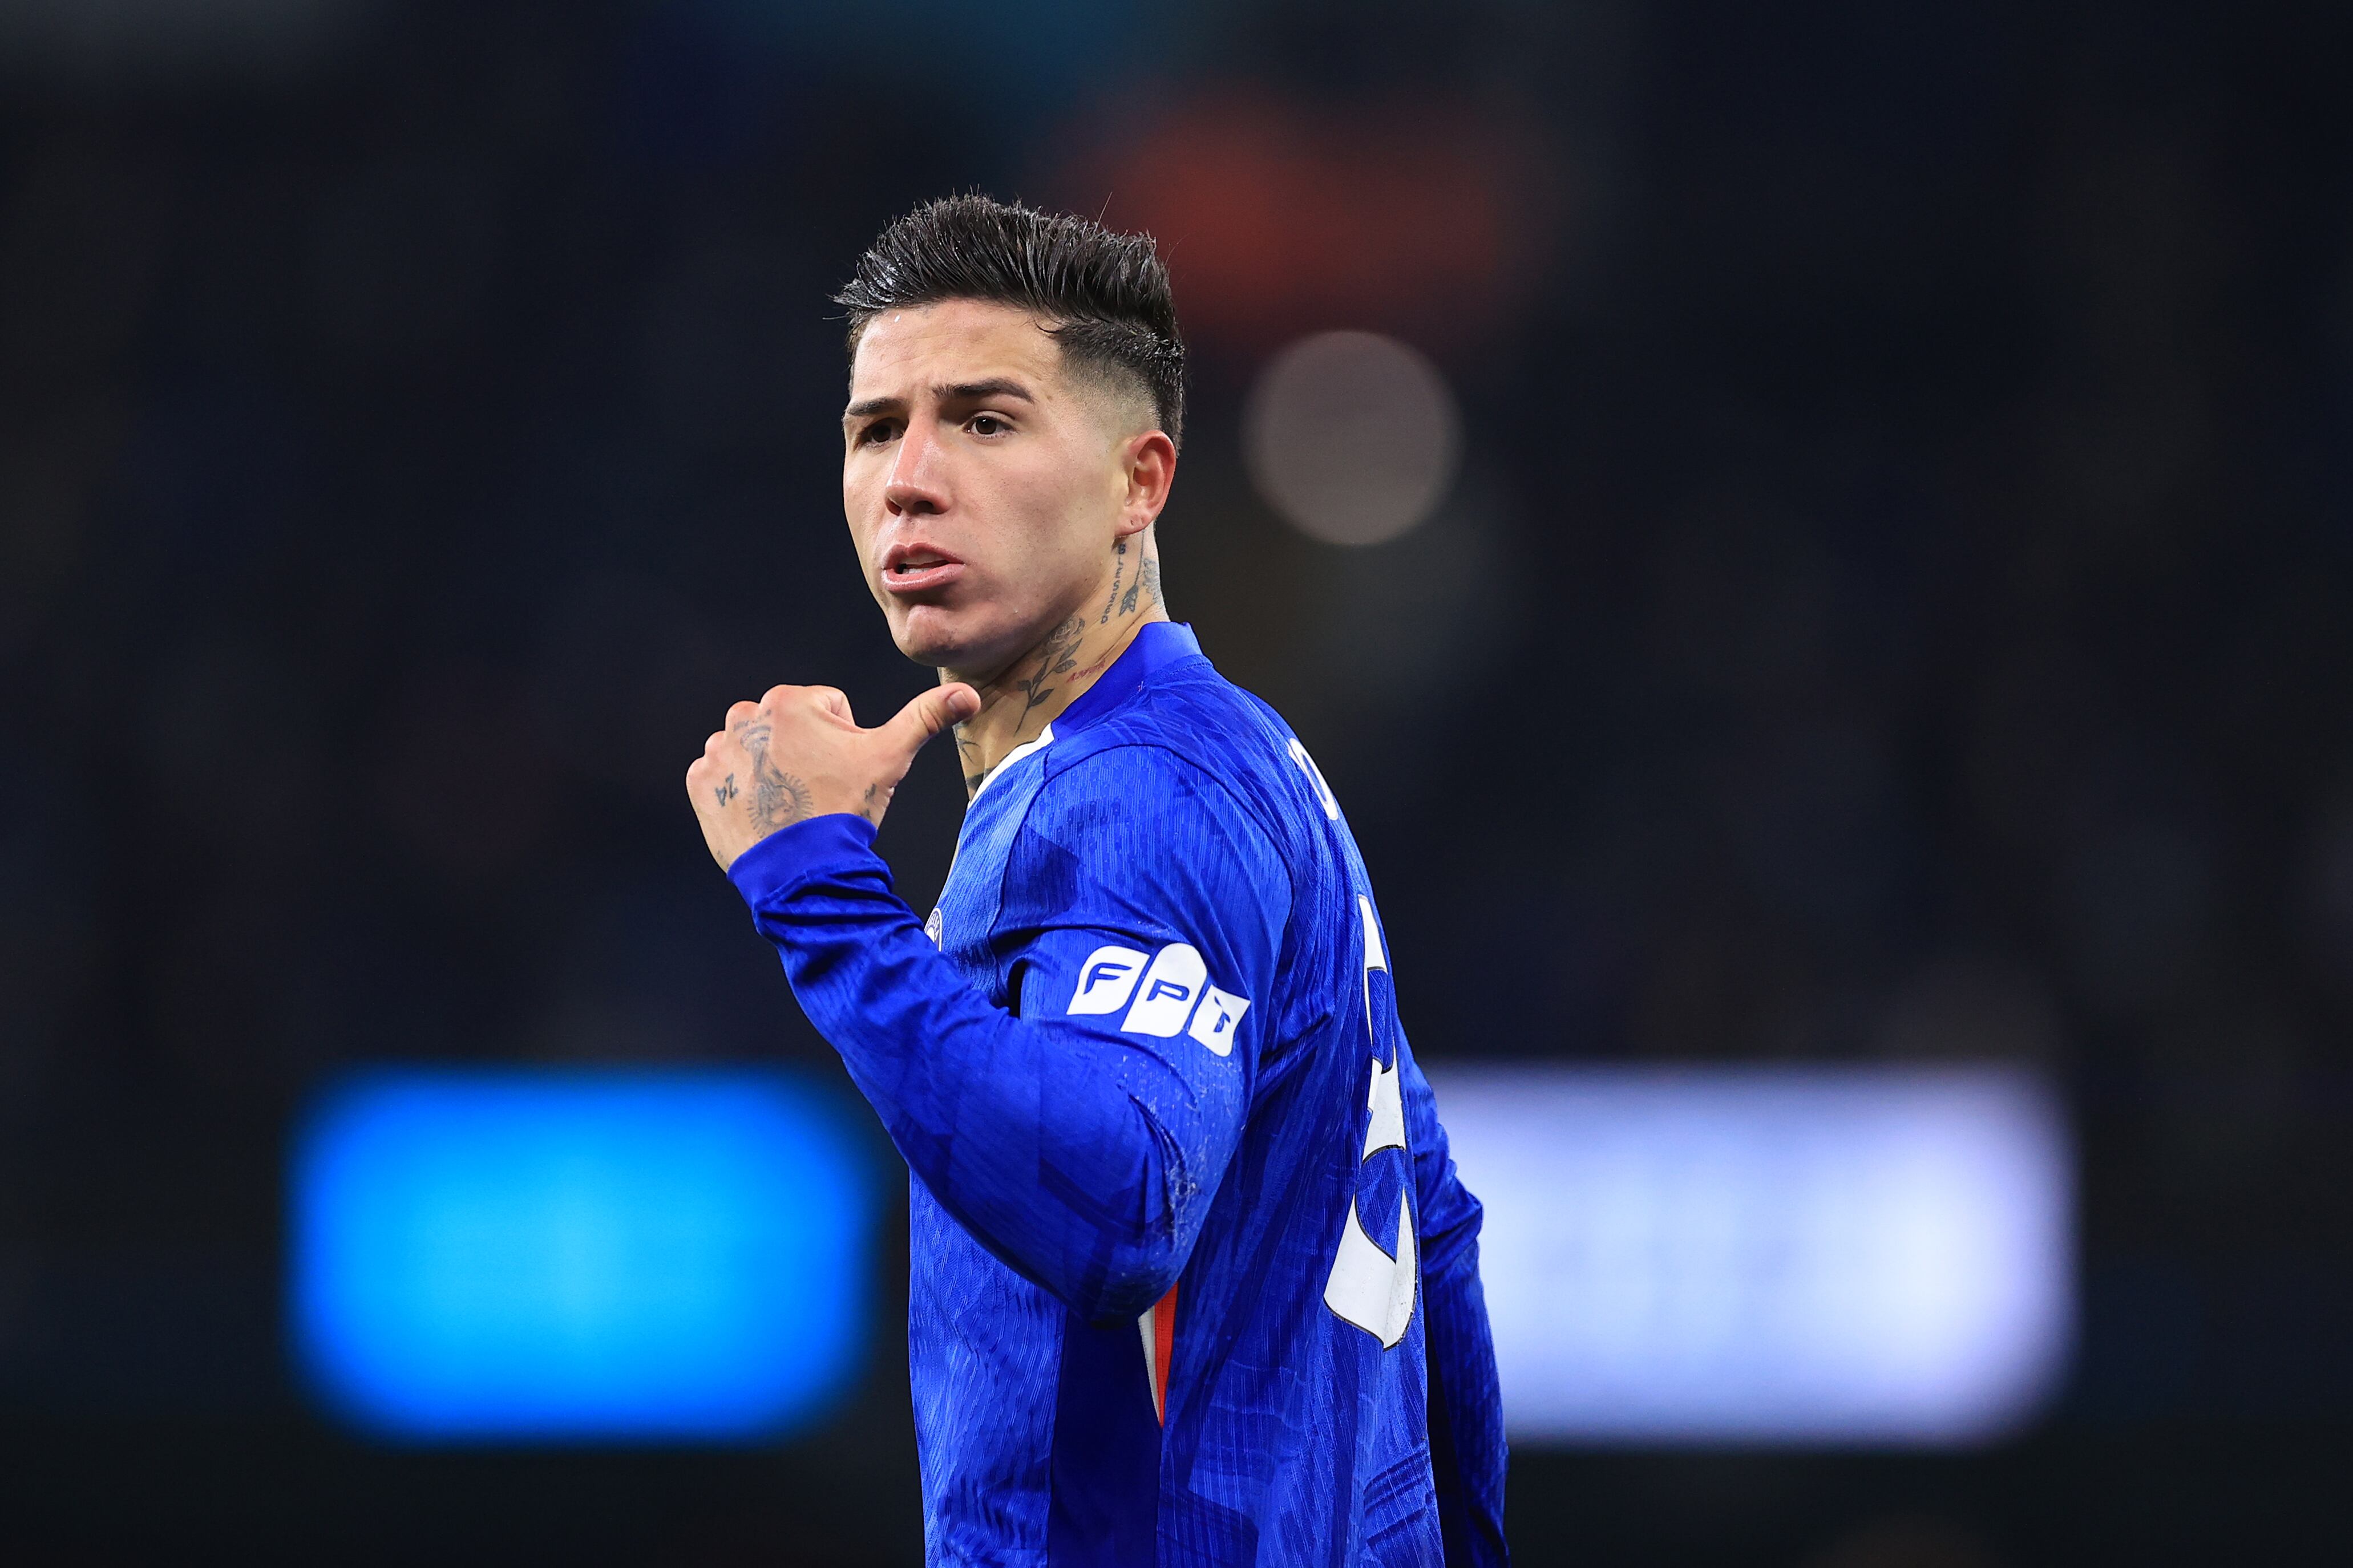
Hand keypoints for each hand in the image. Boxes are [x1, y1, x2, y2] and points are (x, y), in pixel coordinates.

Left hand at [687, 681, 978, 869]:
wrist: (801, 870)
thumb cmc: (845, 810)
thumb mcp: (890, 759)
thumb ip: (926, 718)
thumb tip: (969, 694)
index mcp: (788, 701)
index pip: (825, 710)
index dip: (842, 743)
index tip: (840, 774)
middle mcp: (744, 718)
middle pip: (784, 728)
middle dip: (800, 753)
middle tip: (816, 792)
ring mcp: (717, 753)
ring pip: (752, 751)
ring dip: (767, 772)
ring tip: (789, 805)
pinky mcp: (700, 785)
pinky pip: (721, 779)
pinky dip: (738, 794)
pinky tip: (762, 814)